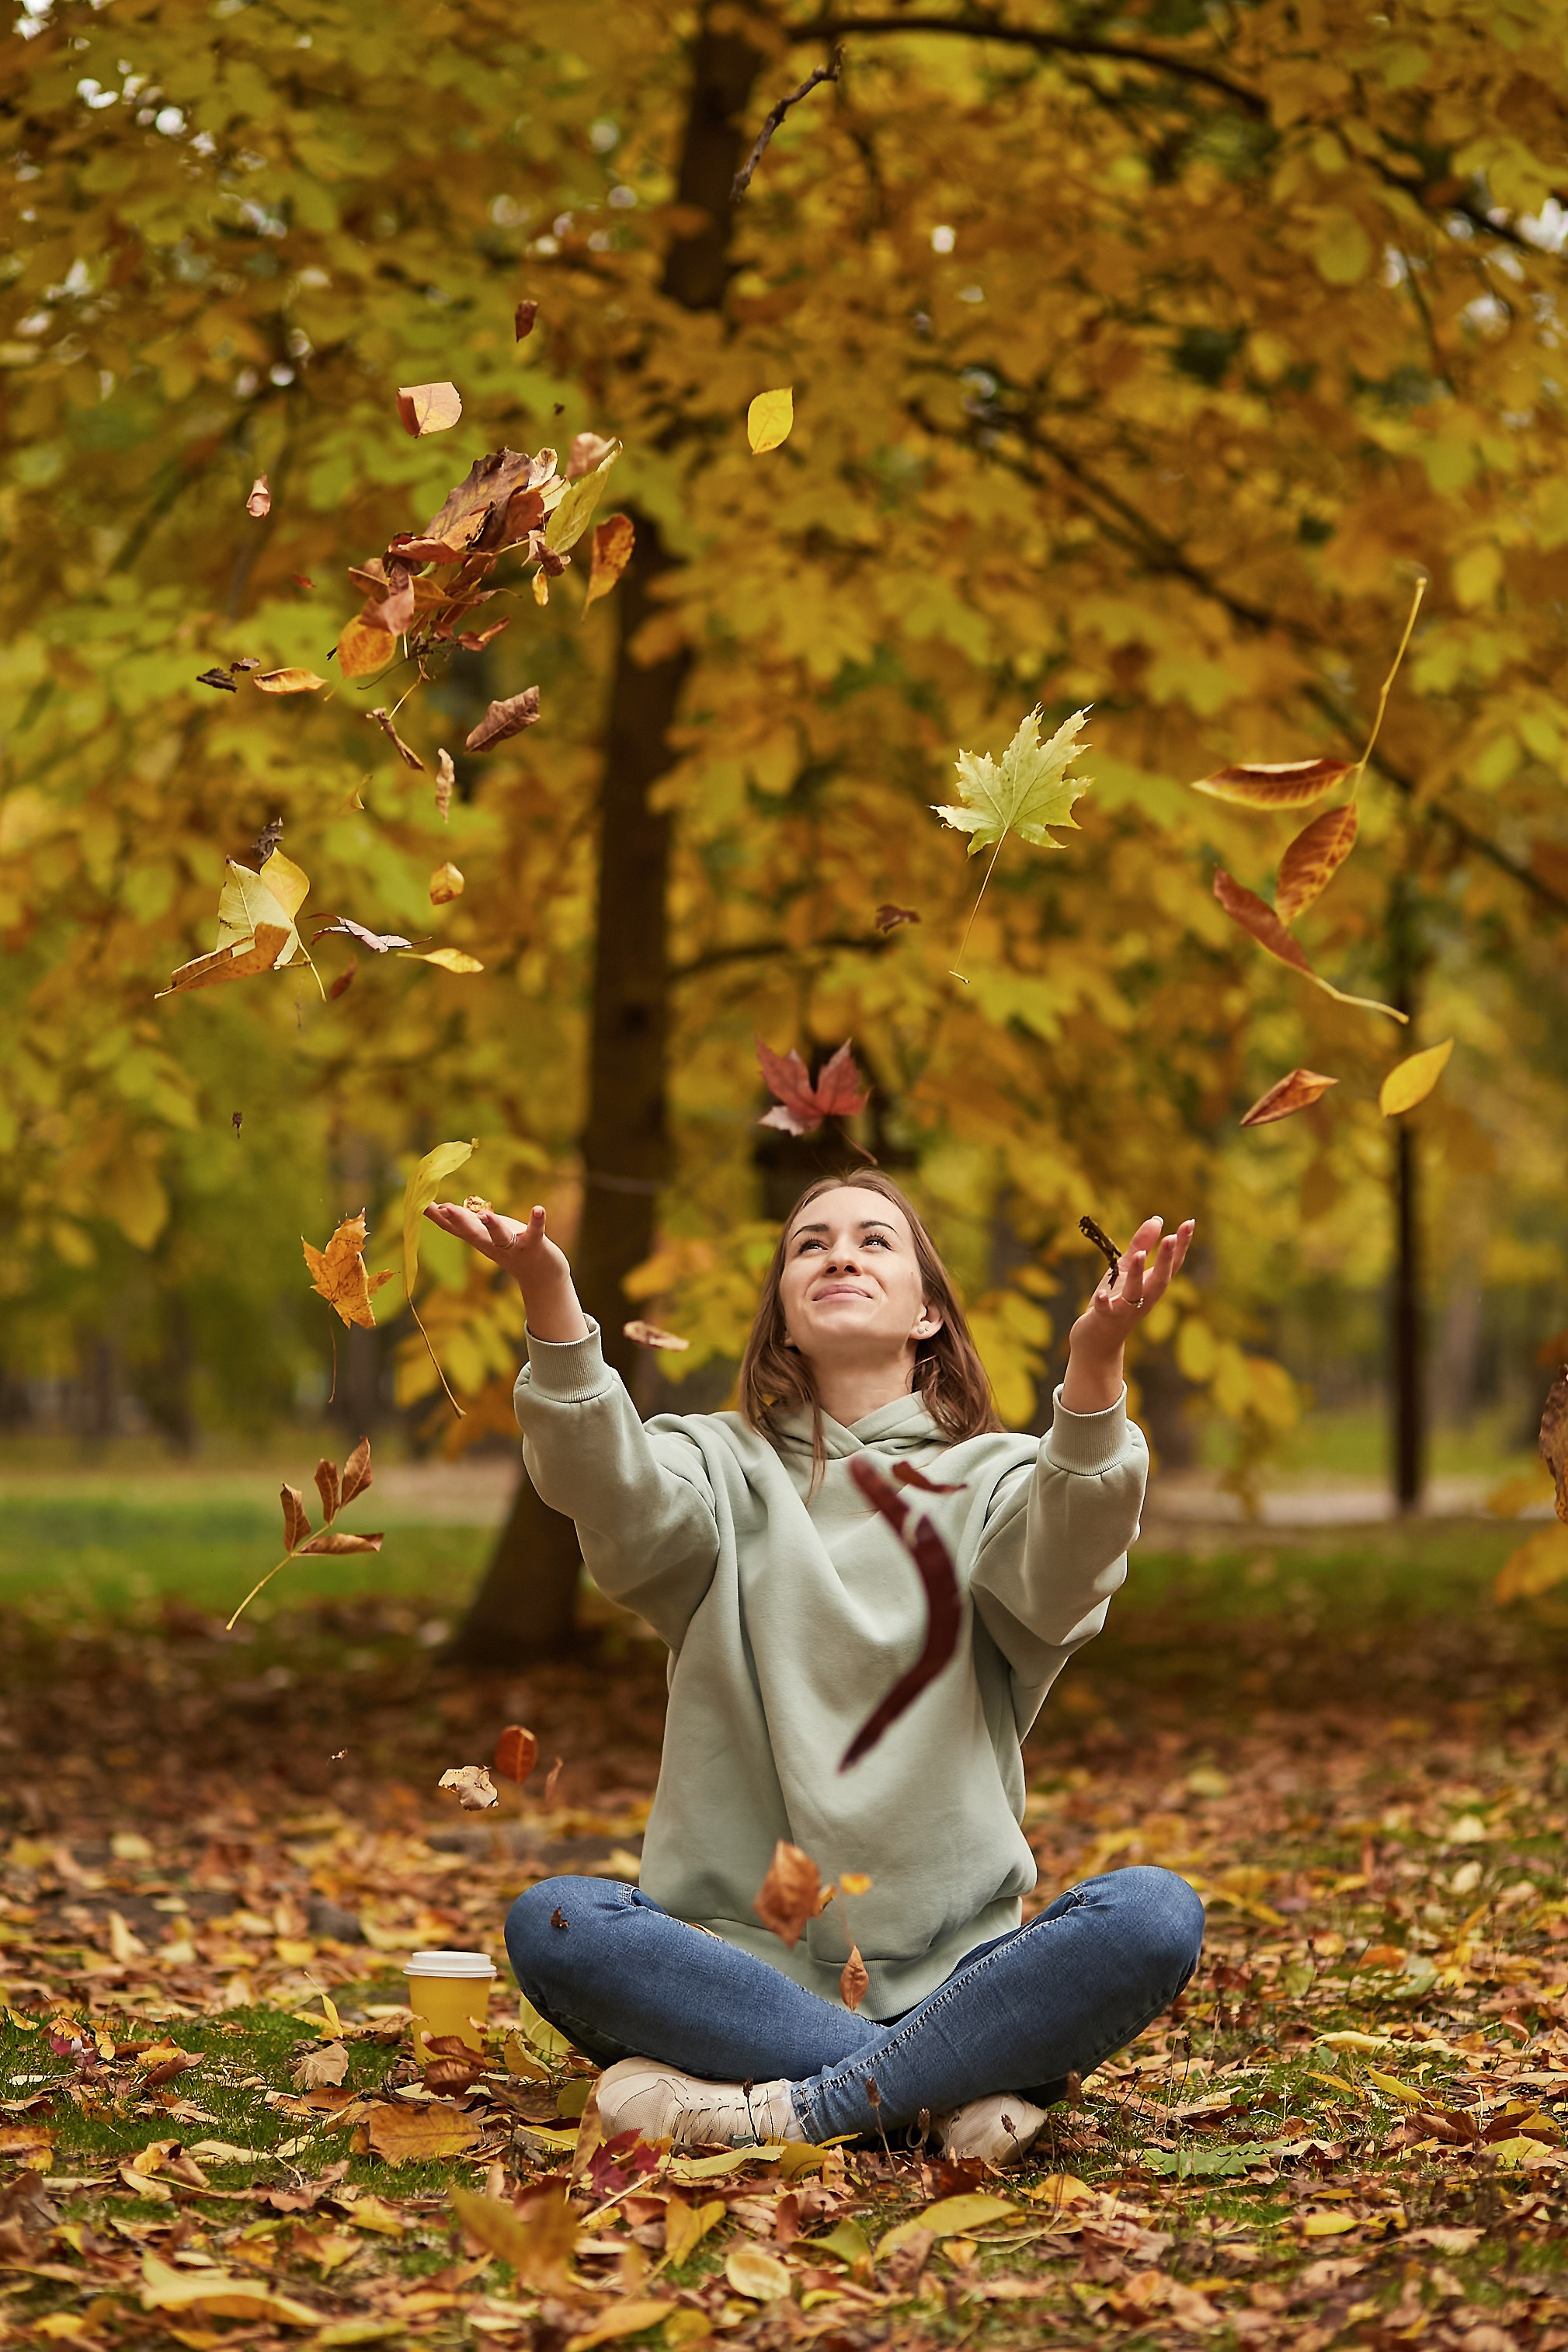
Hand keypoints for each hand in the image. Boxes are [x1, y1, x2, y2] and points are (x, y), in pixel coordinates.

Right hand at [423, 1201, 588, 1342]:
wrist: (541, 1275)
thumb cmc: (511, 1247)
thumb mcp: (485, 1235)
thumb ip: (466, 1223)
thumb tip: (441, 1208)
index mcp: (479, 1239)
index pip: (454, 1228)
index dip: (438, 1217)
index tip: (420, 1203)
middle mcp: (492, 1244)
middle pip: (472, 1232)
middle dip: (459, 1220)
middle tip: (444, 1207)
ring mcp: (513, 1246)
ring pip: (500, 1236)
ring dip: (492, 1225)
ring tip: (486, 1214)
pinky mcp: (534, 1245)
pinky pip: (535, 1233)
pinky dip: (537, 1222)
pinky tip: (538, 1209)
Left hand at [1062, 1214, 1195, 1412]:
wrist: (1097, 1341)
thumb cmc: (1115, 1301)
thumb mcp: (1127, 1269)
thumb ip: (1142, 1245)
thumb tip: (1158, 1219)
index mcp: (1151, 1285)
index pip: (1171, 1264)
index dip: (1181, 1245)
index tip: (1189, 1223)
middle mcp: (1144, 1299)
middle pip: (1160, 1279)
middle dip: (1166, 1260)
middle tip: (1172, 1237)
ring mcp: (1126, 1310)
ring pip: (1135, 1294)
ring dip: (1138, 1275)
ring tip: (1139, 1255)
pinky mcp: (1105, 1319)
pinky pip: (1106, 1311)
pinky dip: (1105, 1303)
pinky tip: (1101, 1294)